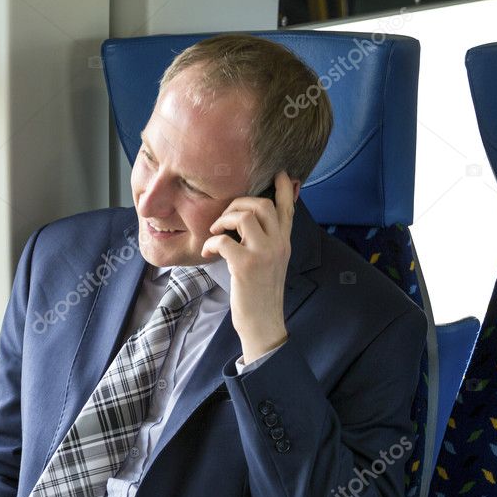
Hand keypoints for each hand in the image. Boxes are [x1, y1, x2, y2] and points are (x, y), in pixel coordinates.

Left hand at [202, 171, 294, 362]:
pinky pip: (224, 240)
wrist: (263, 323)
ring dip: (223, 219)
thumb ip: (266, 244)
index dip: (284, 188)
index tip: (281, 172)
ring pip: (244, 216)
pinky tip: (208, 252)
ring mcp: (263, 254)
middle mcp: (277, 244)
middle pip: (262, 204)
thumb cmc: (260, 295)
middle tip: (224, 216)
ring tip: (215, 232)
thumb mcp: (270, 265)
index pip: (288, 209)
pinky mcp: (245, 265)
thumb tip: (247, 227)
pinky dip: (211, 242)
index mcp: (284, 243)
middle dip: (238, 202)